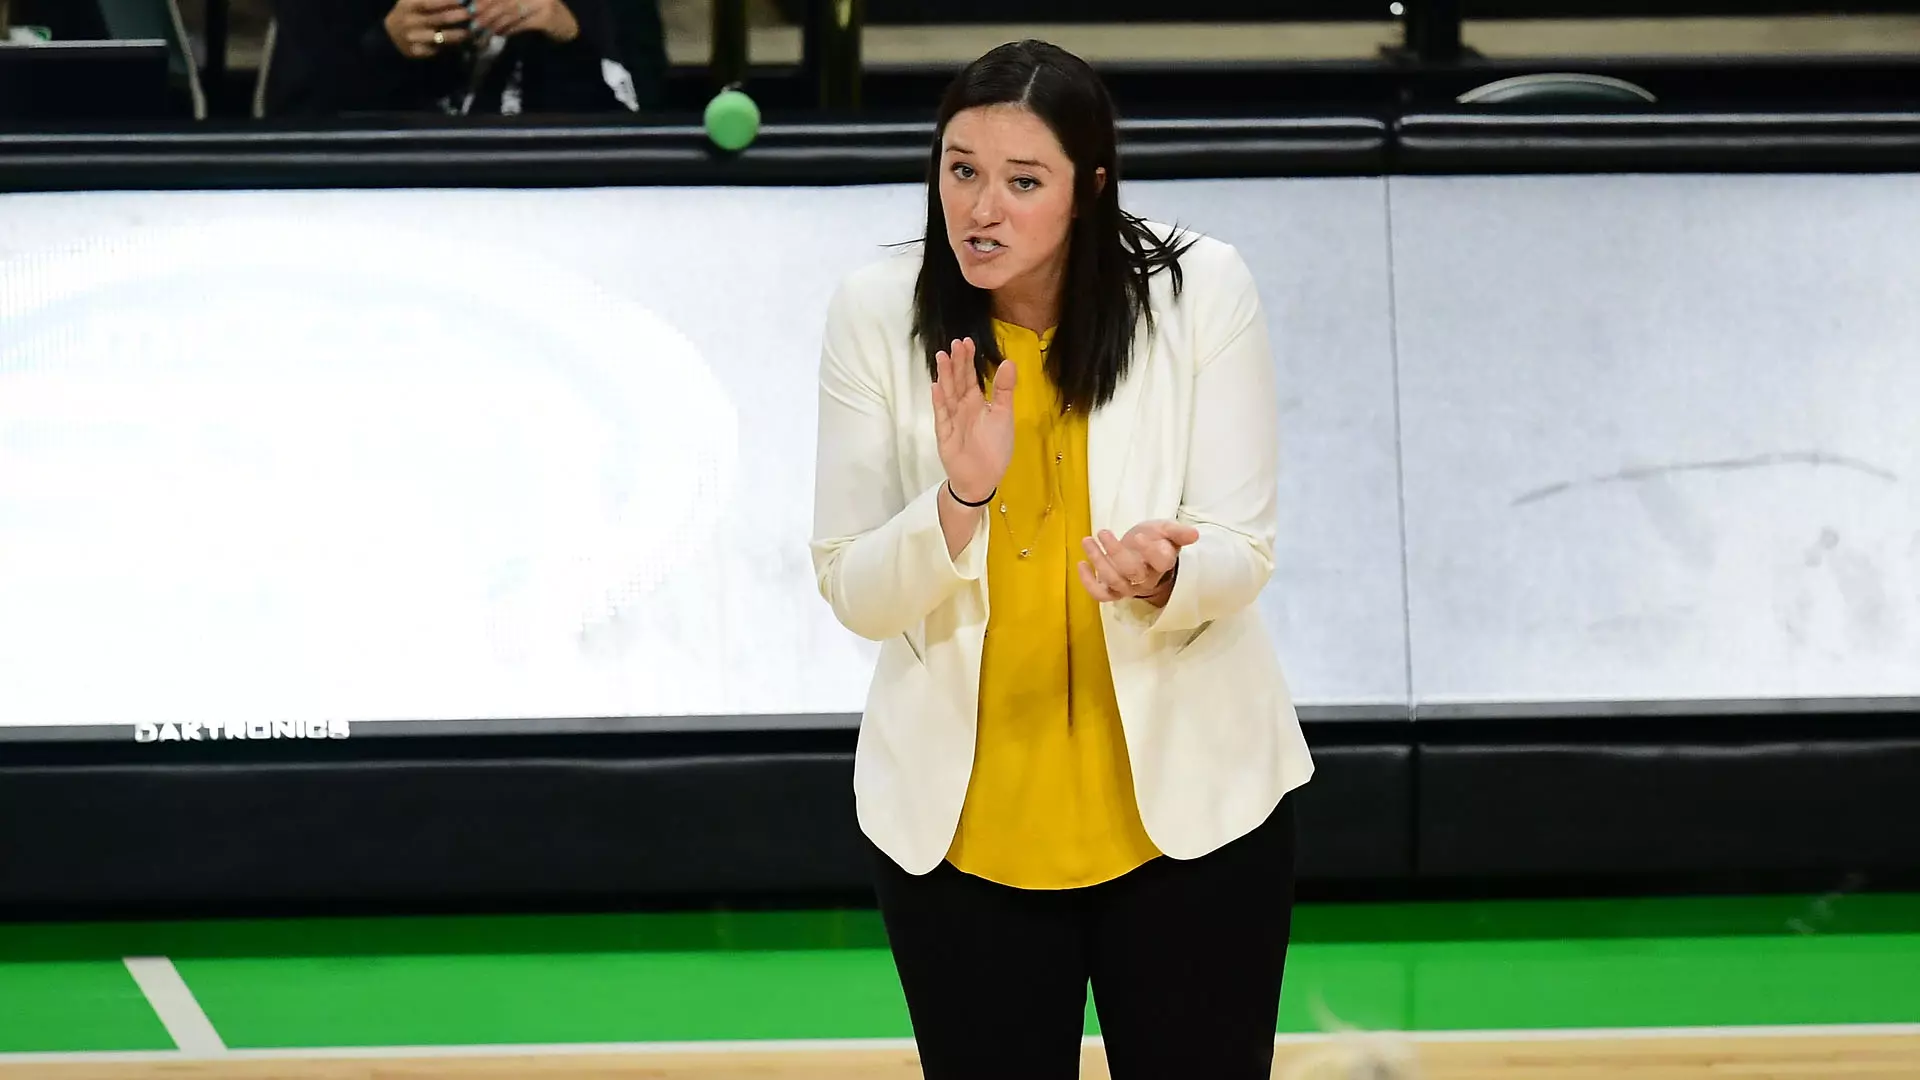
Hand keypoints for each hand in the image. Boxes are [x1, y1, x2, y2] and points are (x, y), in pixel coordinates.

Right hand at [384, 0, 472, 57]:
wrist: (392, 34)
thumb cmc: (411, 12)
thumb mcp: (415, 0)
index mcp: (409, 5)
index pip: (429, 2)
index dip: (448, 1)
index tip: (464, 0)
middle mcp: (410, 21)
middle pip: (438, 19)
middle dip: (458, 16)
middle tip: (473, 14)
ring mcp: (413, 38)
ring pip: (441, 37)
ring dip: (458, 34)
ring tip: (471, 30)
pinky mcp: (417, 52)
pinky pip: (438, 50)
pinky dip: (451, 46)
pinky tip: (462, 43)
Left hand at [471, 0, 580, 41]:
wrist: (567, 25)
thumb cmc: (539, 13)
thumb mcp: (520, 4)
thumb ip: (503, 3)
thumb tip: (476, 6)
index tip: (471, 7)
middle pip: (505, 0)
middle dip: (486, 11)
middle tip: (474, 22)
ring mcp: (543, 2)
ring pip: (512, 12)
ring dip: (496, 23)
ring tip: (485, 31)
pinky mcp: (547, 17)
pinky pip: (523, 23)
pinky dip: (510, 30)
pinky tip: (501, 34)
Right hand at [932, 337, 1015, 506]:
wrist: (983, 478)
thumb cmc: (995, 447)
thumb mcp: (1004, 415)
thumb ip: (1005, 390)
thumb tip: (1009, 362)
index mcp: (976, 402)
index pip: (970, 376)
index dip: (968, 360)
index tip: (966, 342)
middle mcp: (962, 407)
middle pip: (957, 381)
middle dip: (956, 363)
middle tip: (955, 343)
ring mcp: (951, 419)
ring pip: (947, 393)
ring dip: (944, 376)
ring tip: (942, 357)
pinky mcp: (944, 434)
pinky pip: (942, 415)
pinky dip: (939, 401)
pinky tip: (937, 386)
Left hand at [1078, 520, 1200, 604]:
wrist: (1143, 549)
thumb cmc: (1155, 538)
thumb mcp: (1166, 529)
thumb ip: (1178, 531)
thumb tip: (1194, 534)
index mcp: (1163, 563)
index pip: (1160, 562)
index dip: (1150, 551)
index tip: (1140, 536)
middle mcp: (1146, 579)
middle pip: (1132, 572)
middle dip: (1116, 552)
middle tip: (1103, 532)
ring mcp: (1129, 587)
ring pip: (1114, 582)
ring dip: (1098, 561)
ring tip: (1087, 540)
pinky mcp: (1113, 590)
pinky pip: (1101, 595)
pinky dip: (1088, 583)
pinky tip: (1080, 564)